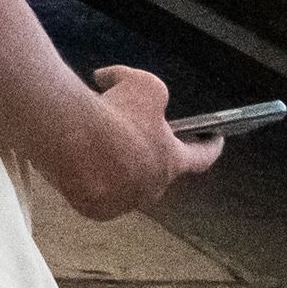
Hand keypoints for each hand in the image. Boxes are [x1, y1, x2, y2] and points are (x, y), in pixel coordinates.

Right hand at [53, 63, 223, 219]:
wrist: (70, 137)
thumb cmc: (115, 113)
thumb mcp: (144, 86)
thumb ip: (138, 82)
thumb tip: (107, 78)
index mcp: (171, 161)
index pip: (201, 157)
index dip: (209, 147)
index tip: (216, 139)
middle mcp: (152, 187)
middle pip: (155, 169)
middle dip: (145, 152)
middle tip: (123, 130)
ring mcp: (125, 202)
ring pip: (125, 183)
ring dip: (118, 167)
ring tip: (95, 145)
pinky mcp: (97, 210)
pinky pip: (99, 194)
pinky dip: (94, 179)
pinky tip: (80, 163)